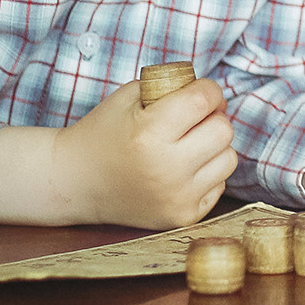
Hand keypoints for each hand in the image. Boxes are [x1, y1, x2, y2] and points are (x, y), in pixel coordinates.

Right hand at [52, 78, 236, 228]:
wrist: (75, 183)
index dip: (209, 90)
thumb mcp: (130, 97)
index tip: (201, 93)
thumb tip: (215, 94)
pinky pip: (219, 185)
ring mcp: (177, 196)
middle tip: (193, 120)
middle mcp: (167, 168)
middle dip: (212, 118)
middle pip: (223, 130)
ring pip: (229, 158)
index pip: (205, 100)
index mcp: (150, 133)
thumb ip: (172, 87)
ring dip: (214, 147)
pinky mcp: (183, 217)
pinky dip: (207, 174)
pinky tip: (182, 171)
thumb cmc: (103, 134)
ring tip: (188, 146)